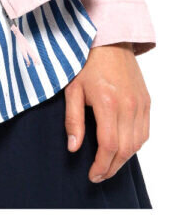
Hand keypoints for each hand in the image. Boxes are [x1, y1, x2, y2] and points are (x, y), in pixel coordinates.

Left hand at [64, 42, 149, 182]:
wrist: (108, 41)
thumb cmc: (85, 63)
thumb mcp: (72, 89)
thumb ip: (73, 120)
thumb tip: (74, 148)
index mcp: (108, 102)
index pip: (109, 145)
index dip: (101, 165)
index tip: (92, 175)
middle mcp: (129, 105)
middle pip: (125, 149)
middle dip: (112, 167)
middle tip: (99, 175)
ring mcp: (141, 103)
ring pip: (138, 143)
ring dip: (124, 158)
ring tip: (108, 165)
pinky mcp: (146, 101)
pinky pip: (145, 131)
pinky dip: (135, 144)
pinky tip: (122, 148)